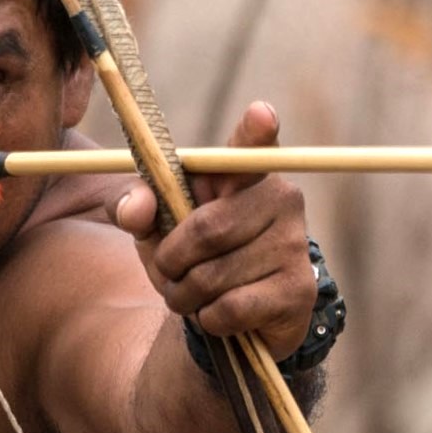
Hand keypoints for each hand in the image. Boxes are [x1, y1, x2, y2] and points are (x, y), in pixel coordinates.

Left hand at [110, 102, 314, 360]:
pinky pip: (232, 308)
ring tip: (189, 295)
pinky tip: (216, 313)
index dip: (257, 130)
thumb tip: (136, 209)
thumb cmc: (192, 254)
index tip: (260, 114)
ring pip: (215, 275)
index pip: (254, 144)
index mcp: (245, 171)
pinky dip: (208, 318)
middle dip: (170, 261)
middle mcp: (281, 198)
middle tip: (167, 272)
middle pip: (207, 229)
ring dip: (184, 296)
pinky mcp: (299, 291)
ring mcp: (295, 244)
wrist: (234, 315)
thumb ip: (132, 206)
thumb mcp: (155, 224)